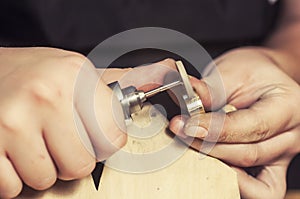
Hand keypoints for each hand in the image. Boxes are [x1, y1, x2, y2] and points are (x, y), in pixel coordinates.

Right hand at [0, 46, 175, 197]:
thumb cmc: (32, 73)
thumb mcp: (73, 69)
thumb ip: (109, 86)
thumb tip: (159, 75)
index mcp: (74, 77)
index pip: (112, 136)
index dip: (105, 143)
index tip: (96, 137)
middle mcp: (46, 97)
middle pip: (82, 164)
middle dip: (74, 158)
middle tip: (60, 139)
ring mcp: (14, 122)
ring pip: (47, 178)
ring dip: (44, 167)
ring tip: (36, 142)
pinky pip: (13, 187)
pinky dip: (15, 177)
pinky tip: (15, 152)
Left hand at [169, 47, 299, 198]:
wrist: (265, 78)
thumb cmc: (253, 73)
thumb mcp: (232, 71)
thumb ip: (209, 91)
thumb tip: (184, 104)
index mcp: (288, 106)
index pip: (253, 127)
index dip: (216, 130)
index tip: (186, 125)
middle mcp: (292, 135)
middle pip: (249, 155)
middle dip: (207, 146)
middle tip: (180, 132)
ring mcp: (284, 155)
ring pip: (252, 178)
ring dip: (216, 165)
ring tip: (191, 147)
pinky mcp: (273, 166)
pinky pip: (260, 190)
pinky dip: (235, 185)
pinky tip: (213, 166)